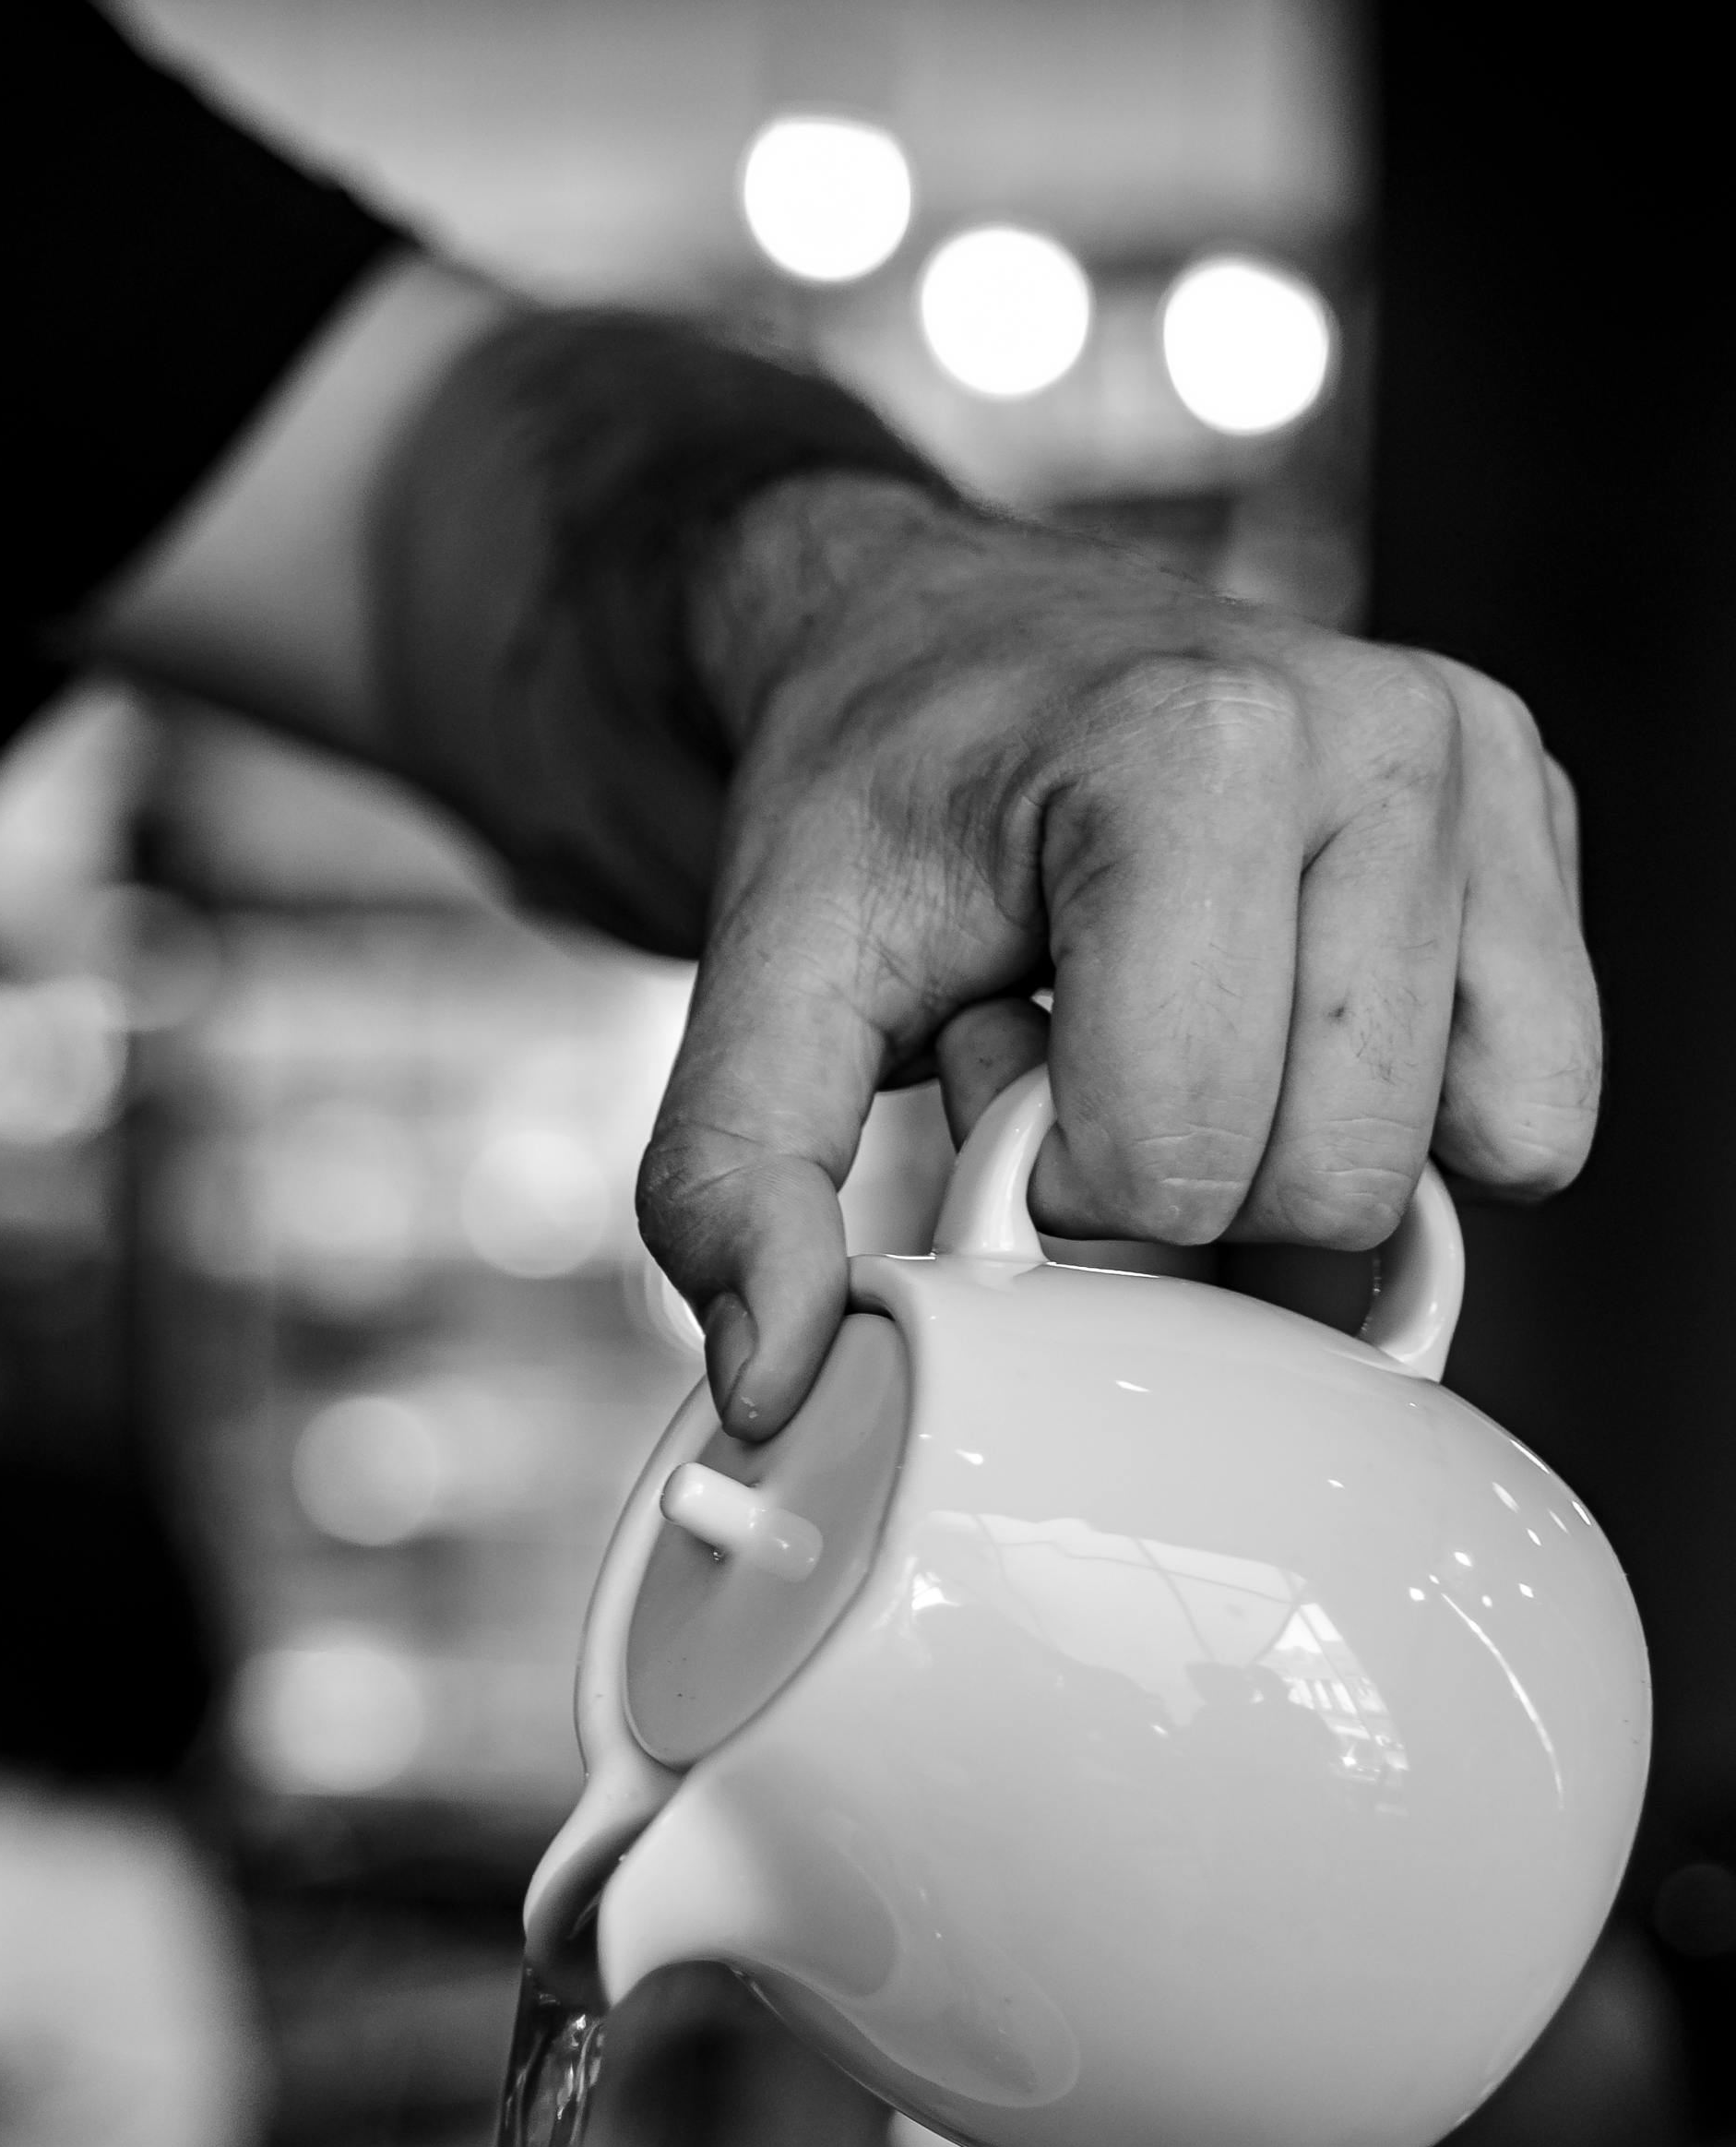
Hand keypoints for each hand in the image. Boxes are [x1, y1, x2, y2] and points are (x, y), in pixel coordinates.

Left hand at [642, 479, 1596, 1431]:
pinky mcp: (1536, 817)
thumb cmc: (872, 805)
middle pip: (1328, 1186)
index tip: (1002, 1067)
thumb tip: (774, 1384)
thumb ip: (734, 1186)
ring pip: (1447, 1169)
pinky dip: (1411, 1126)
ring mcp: (1478, 768)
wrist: (936, 636)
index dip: (1065, 1185)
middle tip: (1085, 1043)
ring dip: (1287, 1151)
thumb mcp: (761, 984)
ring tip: (1179, 1020)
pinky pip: (1537, 1111)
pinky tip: (1287, 1025)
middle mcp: (1377, 735)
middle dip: (1182, 1181)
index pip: (1180, 1161)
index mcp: (1190, 751)